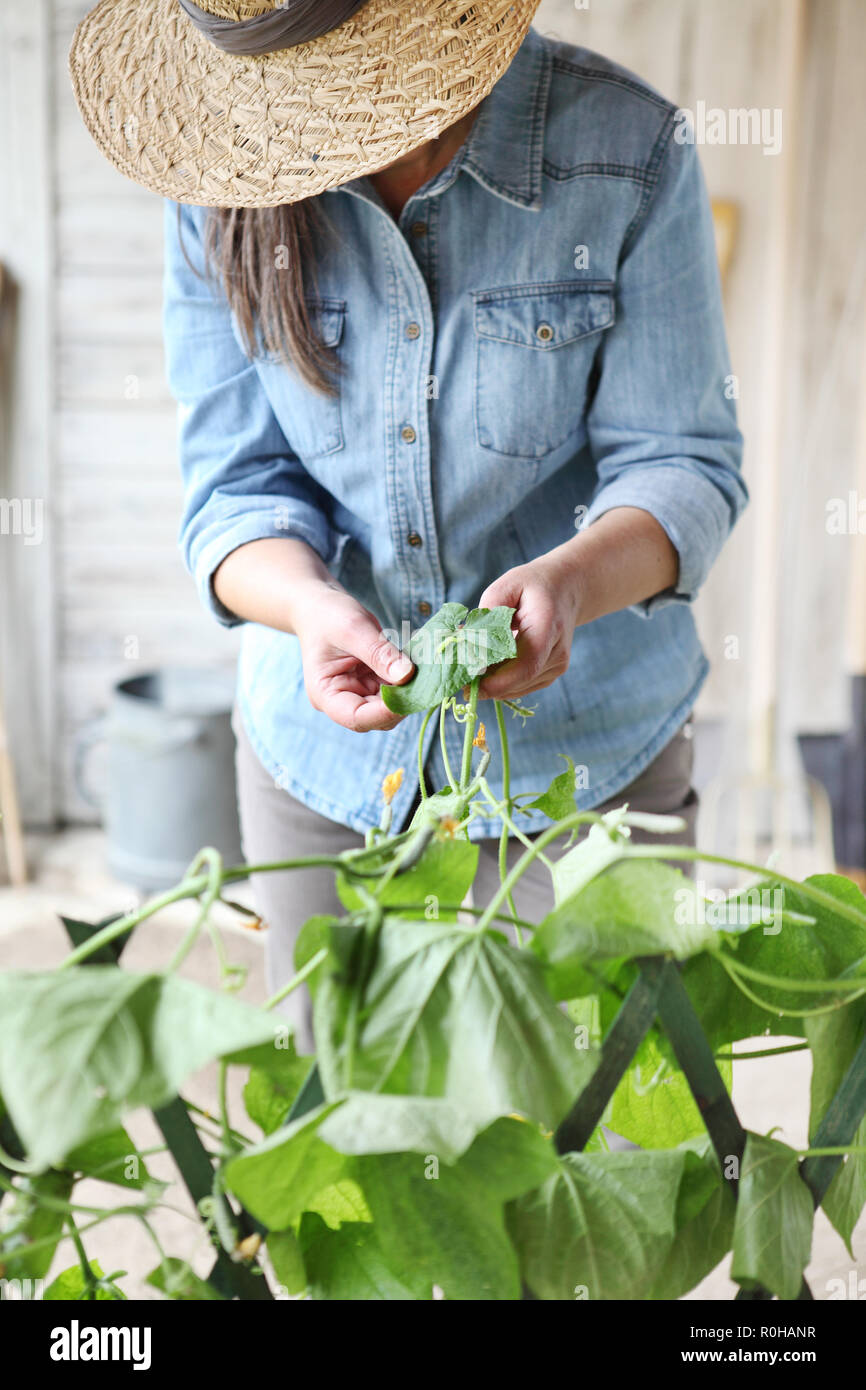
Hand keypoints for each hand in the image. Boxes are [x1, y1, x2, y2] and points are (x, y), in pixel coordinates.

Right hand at [292, 581, 413, 731]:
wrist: (320, 607)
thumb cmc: (328, 616)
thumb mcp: (354, 629)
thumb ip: (379, 653)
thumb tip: (407, 675)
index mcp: (325, 694)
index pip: (356, 718)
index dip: (385, 712)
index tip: (410, 693)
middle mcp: (341, 701)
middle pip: (376, 718)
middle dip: (401, 702)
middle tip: (424, 679)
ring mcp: (358, 695)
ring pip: (390, 708)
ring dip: (408, 693)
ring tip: (422, 670)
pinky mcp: (372, 686)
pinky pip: (394, 691)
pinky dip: (408, 682)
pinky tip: (418, 667)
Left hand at [476, 553, 580, 701]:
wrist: (565, 591)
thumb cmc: (532, 587)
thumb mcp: (507, 585)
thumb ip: (487, 612)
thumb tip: (464, 639)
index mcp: (547, 627)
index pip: (525, 665)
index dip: (496, 681)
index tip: (467, 682)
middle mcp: (557, 652)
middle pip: (518, 680)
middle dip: (486, 683)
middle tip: (458, 676)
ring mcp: (556, 666)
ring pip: (517, 688)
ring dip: (492, 682)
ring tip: (472, 665)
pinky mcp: (550, 674)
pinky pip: (520, 687)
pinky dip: (501, 682)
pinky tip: (489, 667)